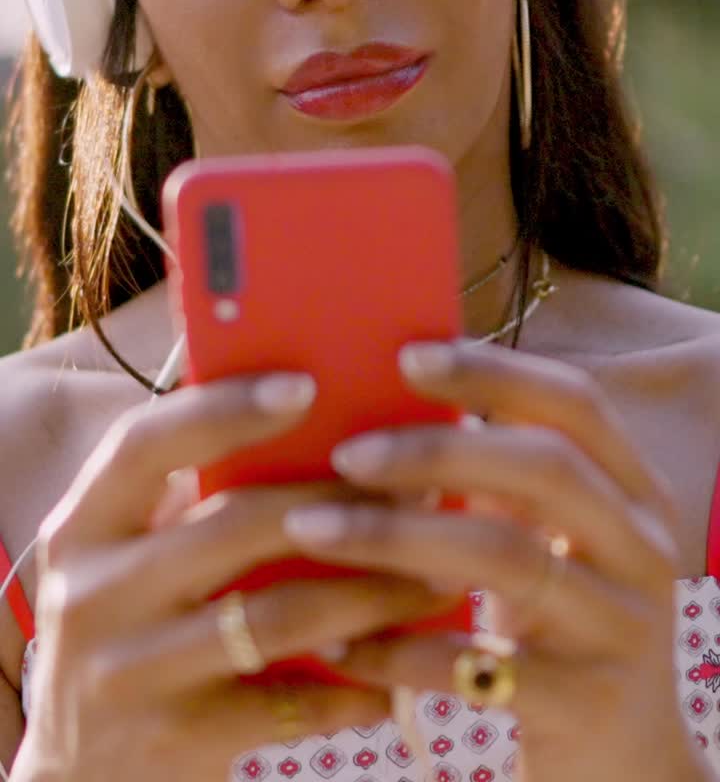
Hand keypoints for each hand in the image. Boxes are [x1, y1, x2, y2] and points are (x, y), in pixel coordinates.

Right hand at [12, 372, 444, 781]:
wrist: (79, 777)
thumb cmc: (132, 628)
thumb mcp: (133, 557)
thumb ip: (194, 498)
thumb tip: (318, 417)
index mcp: (82, 526)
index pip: (146, 443)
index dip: (225, 408)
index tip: (308, 385)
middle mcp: (89, 594)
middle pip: (234, 526)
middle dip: (341, 505)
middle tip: (420, 493)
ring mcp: (124, 673)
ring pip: (276, 616)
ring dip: (370, 593)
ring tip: (435, 579)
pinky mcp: (168, 741)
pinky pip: (285, 704)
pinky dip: (350, 685)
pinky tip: (393, 674)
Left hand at [283, 340, 707, 781]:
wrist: (626, 769)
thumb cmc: (558, 628)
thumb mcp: (547, 541)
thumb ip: (495, 478)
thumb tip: (383, 396)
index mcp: (632, 491)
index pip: (573, 401)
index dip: (492, 371)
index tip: (405, 356)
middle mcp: (643, 549)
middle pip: (544, 467)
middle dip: (437, 449)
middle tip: (345, 453)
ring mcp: (624, 627)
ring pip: (508, 557)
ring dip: (397, 537)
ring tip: (312, 528)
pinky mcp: (590, 704)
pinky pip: (479, 662)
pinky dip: (398, 648)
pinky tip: (338, 640)